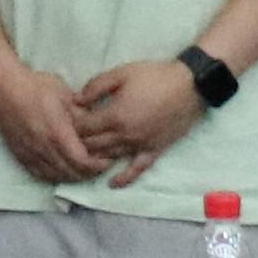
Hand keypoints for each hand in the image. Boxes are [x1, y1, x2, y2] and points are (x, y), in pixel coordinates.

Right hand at [0, 62, 104, 188]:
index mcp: (58, 133)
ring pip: (56, 176)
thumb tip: (98, 125)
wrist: (5, 88)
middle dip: (89, 173)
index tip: (107, 160)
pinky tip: (62, 171)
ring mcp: (31, 153)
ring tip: (83, 169)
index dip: (98, 165)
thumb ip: (82, 114)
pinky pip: (40, 175)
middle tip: (99, 166)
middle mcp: (44, 148)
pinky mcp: (21, 155)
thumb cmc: (36, 87)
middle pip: (72, 173)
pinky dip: (55, 177)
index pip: (82, 161)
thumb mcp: (65, 95)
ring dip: (73, 176)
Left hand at [68, 60, 203, 180]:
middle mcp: (125, 135)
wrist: (190, 86)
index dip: (72, 124)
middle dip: (79, 141)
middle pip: (93, 145)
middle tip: (71, 137)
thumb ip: (96, 86)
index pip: (84, 128)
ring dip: (95, 157)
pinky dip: (123, 178)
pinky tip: (112, 183)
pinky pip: (136, 169)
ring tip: (83, 154)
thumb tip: (76, 100)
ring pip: (109, 157)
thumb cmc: (154, 76)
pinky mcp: (154, 151)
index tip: (67, 119)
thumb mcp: (122, 73)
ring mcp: (140, 146)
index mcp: (115, 115)